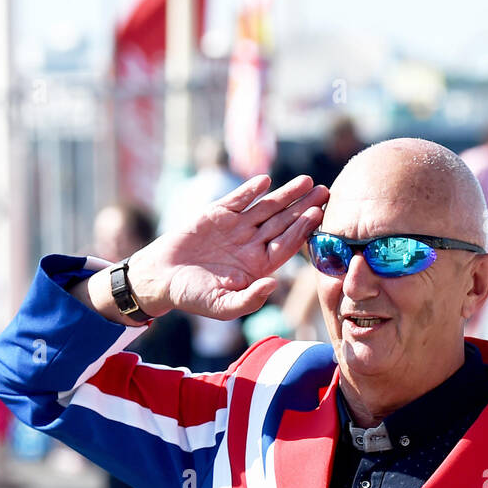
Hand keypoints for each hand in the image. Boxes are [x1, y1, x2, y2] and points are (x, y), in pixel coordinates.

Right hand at [127, 173, 327, 320]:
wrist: (163, 278)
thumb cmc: (194, 297)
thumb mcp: (224, 306)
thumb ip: (250, 298)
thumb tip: (275, 284)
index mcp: (257, 266)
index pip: (285, 245)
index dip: (301, 230)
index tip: (318, 216)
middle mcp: (251, 244)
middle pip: (282, 222)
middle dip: (303, 207)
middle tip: (325, 191)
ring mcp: (236, 227)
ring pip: (266, 208)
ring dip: (285, 194)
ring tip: (307, 180)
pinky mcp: (217, 214)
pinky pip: (238, 199)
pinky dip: (250, 190)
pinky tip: (266, 181)